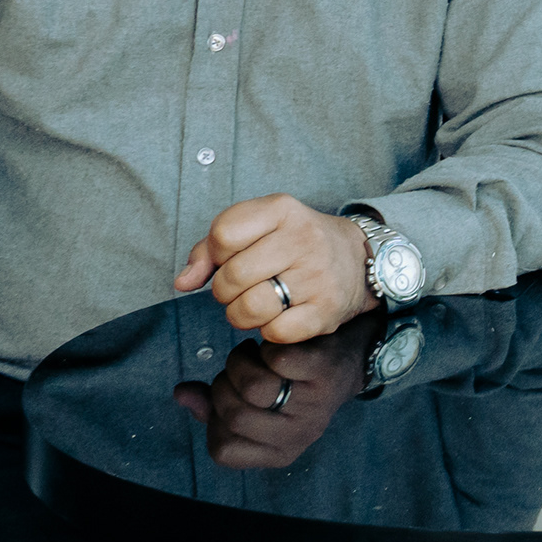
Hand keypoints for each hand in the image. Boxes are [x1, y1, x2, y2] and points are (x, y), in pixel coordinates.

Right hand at [171, 326, 378, 469]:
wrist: (349, 358)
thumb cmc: (293, 383)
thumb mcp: (256, 403)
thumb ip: (213, 405)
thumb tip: (182, 394)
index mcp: (279, 453)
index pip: (222, 450)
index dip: (214, 419)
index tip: (229, 396)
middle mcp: (299, 436)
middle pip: (235, 415)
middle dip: (225, 384)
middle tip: (239, 368)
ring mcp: (314, 405)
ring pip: (254, 386)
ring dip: (242, 362)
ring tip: (254, 355)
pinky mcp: (324, 372)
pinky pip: (280, 360)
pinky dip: (268, 347)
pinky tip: (275, 346)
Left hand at [174, 195, 371, 342]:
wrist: (358, 259)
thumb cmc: (294, 244)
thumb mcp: (257, 228)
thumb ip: (211, 249)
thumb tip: (183, 282)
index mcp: (282, 209)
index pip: (223, 234)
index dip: (215, 255)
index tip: (229, 259)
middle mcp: (303, 238)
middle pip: (232, 276)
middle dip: (225, 290)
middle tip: (241, 288)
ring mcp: (317, 275)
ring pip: (250, 308)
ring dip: (241, 315)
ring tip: (255, 305)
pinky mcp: (327, 309)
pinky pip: (276, 332)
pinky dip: (269, 331)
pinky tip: (281, 316)